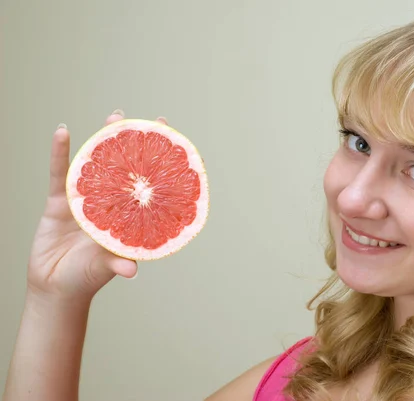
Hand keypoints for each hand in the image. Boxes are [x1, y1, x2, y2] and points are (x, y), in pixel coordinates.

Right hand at [26, 110, 167, 302]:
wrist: (54, 288)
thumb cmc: (86, 278)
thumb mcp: (104, 268)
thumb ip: (116, 264)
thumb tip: (131, 271)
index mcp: (127, 218)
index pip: (147, 186)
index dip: (158, 165)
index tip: (171, 140)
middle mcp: (111, 205)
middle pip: (125, 168)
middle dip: (133, 143)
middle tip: (142, 120)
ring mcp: (86, 201)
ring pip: (97, 164)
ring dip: (103, 139)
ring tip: (114, 116)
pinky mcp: (60, 202)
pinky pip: (60, 173)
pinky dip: (61, 153)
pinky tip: (63, 132)